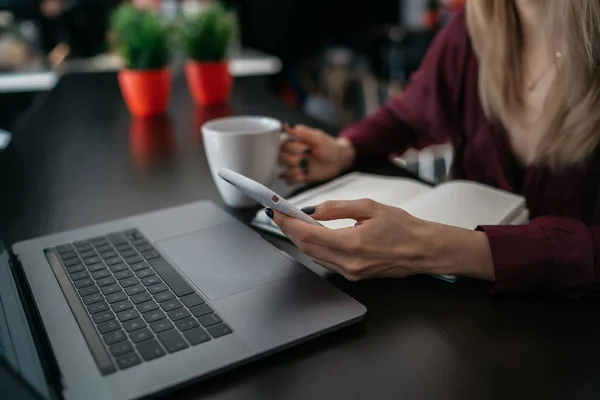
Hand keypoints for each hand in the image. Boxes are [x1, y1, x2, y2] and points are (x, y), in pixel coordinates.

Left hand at [269, 200, 493, 281]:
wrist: (424, 250)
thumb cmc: (403, 227)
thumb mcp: (370, 207)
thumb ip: (338, 208)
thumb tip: (313, 210)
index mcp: (352, 243)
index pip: (308, 234)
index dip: (288, 223)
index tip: (277, 211)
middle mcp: (348, 263)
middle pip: (306, 247)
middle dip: (290, 230)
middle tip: (281, 214)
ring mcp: (350, 273)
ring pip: (314, 256)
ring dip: (301, 239)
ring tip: (294, 221)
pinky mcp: (354, 276)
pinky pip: (326, 262)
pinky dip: (315, 247)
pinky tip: (314, 235)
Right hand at [279, 124, 355, 183]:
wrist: (339, 160)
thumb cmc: (329, 146)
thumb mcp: (317, 137)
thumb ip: (302, 132)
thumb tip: (286, 125)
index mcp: (296, 143)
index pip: (283, 145)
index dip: (290, 148)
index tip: (302, 148)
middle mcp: (294, 155)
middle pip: (281, 158)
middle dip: (291, 159)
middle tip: (303, 159)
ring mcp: (297, 166)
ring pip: (284, 170)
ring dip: (292, 170)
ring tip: (303, 168)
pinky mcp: (301, 176)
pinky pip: (289, 180)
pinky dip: (293, 179)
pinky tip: (302, 175)